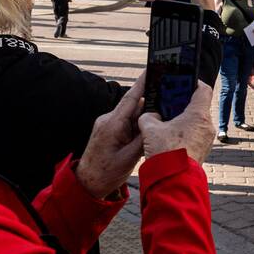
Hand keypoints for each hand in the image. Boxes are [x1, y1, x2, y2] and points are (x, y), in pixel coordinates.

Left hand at [75, 72, 145, 198]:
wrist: (86, 184)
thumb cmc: (105, 173)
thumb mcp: (129, 158)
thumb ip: (143, 138)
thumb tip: (155, 121)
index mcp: (113, 125)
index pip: (131, 98)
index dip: (142, 83)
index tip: (152, 70)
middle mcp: (109, 120)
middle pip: (135, 106)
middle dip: (150, 106)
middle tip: (167, 105)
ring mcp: (108, 125)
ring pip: (132, 116)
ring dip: (144, 120)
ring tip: (156, 126)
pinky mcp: (109, 130)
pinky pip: (127, 123)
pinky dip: (137, 126)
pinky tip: (144, 135)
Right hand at [138, 80, 216, 163]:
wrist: (173, 180)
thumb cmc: (165, 151)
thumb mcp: (150, 128)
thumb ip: (149, 117)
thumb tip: (151, 116)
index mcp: (198, 115)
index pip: (203, 90)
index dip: (194, 83)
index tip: (184, 81)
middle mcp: (207, 125)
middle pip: (199, 106)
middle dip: (184, 103)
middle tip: (170, 101)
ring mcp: (207, 139)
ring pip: (197, 122)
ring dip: (184, 119)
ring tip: (167, 120)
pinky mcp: (203, 150)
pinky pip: (196, 135)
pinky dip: (185, 132)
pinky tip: (170, 136)